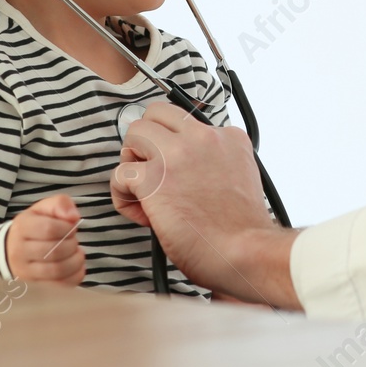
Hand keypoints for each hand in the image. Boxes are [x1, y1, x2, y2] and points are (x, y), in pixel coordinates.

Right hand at [4, 195, 86, 284]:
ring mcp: (25, 271)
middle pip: (55, 251)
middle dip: (72, 245)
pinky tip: (77, 267)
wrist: (10, 249)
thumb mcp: (44, 208)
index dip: (67, 228)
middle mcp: (19, 251)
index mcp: (22, 227)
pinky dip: (75, 276)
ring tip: (77, 253)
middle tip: (73, 241)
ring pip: (57, 270)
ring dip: (75, 261)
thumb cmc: (34, 225)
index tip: (70, 228)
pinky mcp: (34, 285)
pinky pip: (59, 286)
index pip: (50, 229)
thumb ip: (61, 204)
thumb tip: (74, 217)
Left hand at [112, 102, 299, 306]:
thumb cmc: (242, 229)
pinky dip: (123, 194)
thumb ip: (218, 161)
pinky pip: (120, 172)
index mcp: (228, 137)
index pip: (187, 122)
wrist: (245, 252)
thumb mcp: (241, 175)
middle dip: (148, 140)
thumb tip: (189, 168)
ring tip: (146, 191)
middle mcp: (203, 138)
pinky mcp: (154, 178)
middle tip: (153, 170)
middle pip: (156, 114)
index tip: (180, 173)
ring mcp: (177, 155)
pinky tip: (142, 213)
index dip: (176, 146)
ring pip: (134, 133)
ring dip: (133, 161)